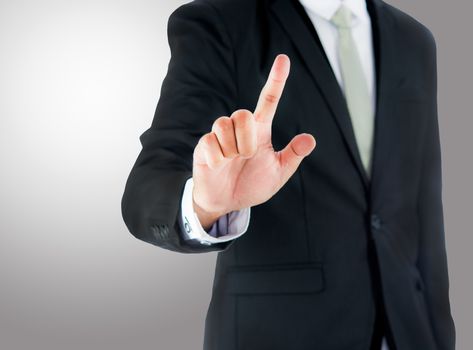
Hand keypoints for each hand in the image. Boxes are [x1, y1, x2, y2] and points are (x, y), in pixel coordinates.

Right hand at [192, 54, 315, 228]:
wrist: (226, 202)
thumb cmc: (252, 185)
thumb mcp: (278, 174)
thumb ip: (292, 156)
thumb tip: (310, 139)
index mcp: (260, 131)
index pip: (269, 100)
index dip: (276, 80)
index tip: (284, 59)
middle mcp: (240, 129)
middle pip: (242, 113)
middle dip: (246, 138)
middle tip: (247, 157)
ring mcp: (220, 136)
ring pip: (223, 123)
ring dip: (232, 149)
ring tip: (232, 161)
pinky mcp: (204, 146)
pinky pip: (209, 142)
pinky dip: (217, 158)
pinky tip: (218, 166)